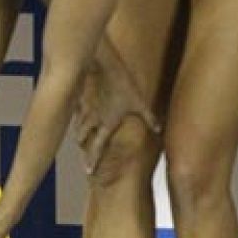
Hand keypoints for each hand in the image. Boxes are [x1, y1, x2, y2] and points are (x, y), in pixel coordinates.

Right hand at [72, 47, 158, 174]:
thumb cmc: (121, 84)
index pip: (97, 147)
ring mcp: (85, 108)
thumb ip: (148, 117)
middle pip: (83, 137)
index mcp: (106, 123)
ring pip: (78, 124)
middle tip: (83, 151)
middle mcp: (93, 119)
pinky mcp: (82, 97)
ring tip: (80, 136)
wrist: (102, 65)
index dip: (92, 160)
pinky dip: (78, 114)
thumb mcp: (139, 101)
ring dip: (79, 131)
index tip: (89, 172)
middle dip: (83, 145)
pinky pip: (78, 110)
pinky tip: (79, 113)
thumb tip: (159, 129)